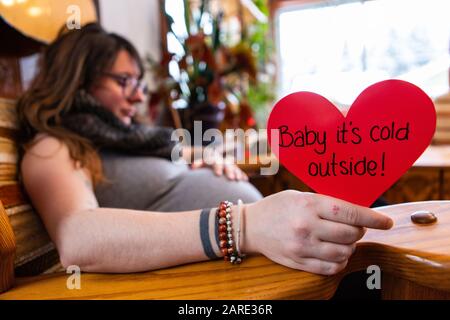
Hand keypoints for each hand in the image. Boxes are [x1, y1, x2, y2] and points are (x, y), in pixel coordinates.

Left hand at [190, 148, 248, 181]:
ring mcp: (229, 164)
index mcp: (213, 158)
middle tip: (230, 178)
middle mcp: (222, 160)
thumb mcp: (200, 163)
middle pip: (226, 164)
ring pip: (234, 167)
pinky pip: (239, 171)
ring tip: (238, 180)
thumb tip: (192, 167)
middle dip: (229, 170)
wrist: (211, 158)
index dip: (217, 167)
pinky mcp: (234, 169)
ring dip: (237, 173)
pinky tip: (245, 180)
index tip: (218, 174)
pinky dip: (242, 175)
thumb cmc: (204, 164)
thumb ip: (197, 164)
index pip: (215, 161)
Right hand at [243, 190, 392, 274]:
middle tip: (355, 227)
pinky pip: (330, 268)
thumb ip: (326, 203)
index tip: (386, 222)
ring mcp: (302, 246)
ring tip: (343, 240)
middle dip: (359, 231)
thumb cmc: (277, 207)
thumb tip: (357, 212)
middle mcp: (306, 226)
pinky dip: (340, 262)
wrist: (250, 226)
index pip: (350, 213)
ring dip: (350, 247)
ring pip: (344, 253)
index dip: (373, 218)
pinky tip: (335, 253)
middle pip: (350, 234)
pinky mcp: (298, 262)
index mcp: (308, 204)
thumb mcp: (300, 196)